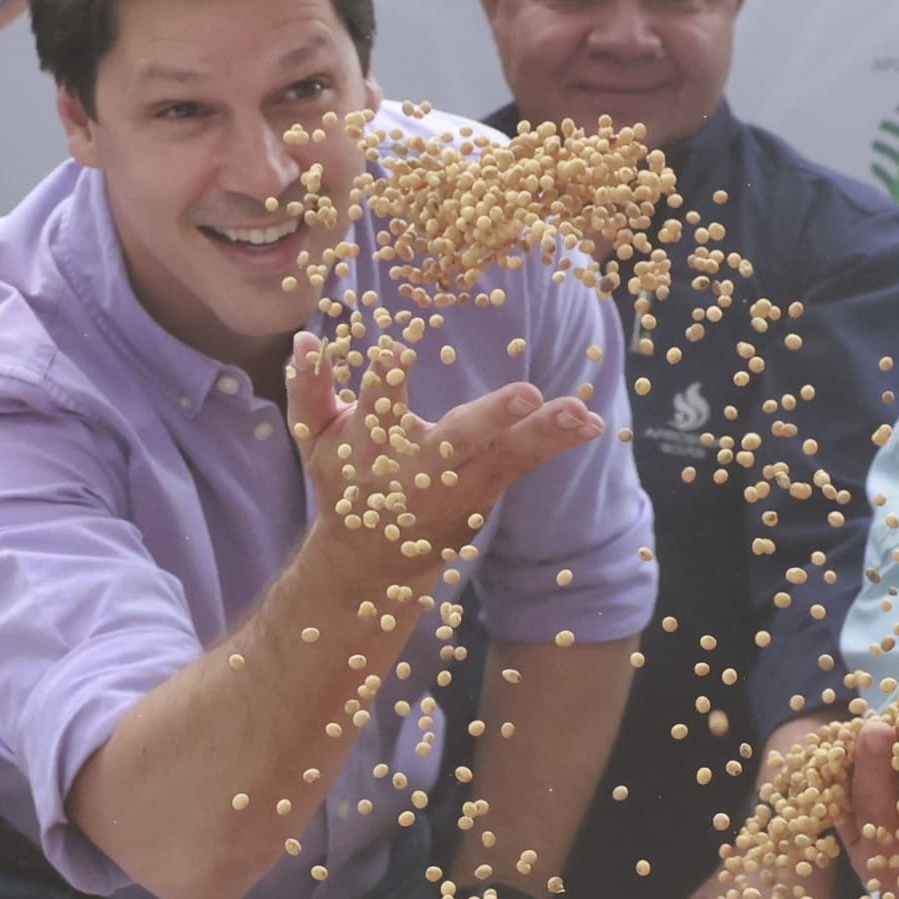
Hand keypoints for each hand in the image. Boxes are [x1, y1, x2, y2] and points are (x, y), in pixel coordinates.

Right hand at [289, 329, 603, 566]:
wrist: (372, 558)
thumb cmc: (345, 482)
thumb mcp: (316, 438)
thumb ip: (310, 389)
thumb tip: (304, 340)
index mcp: (374, 444)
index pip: (379, 402)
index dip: (387, 377)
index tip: (396, 352)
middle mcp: (422, 465)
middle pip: (460, 437)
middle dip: (494, 417)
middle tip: (528, 394)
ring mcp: (460, 481)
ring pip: (507, 452)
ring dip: (547, 432)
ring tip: (582, 413)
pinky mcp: (487, 488)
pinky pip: (527, 463)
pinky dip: (559, 444)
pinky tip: (593, 424)